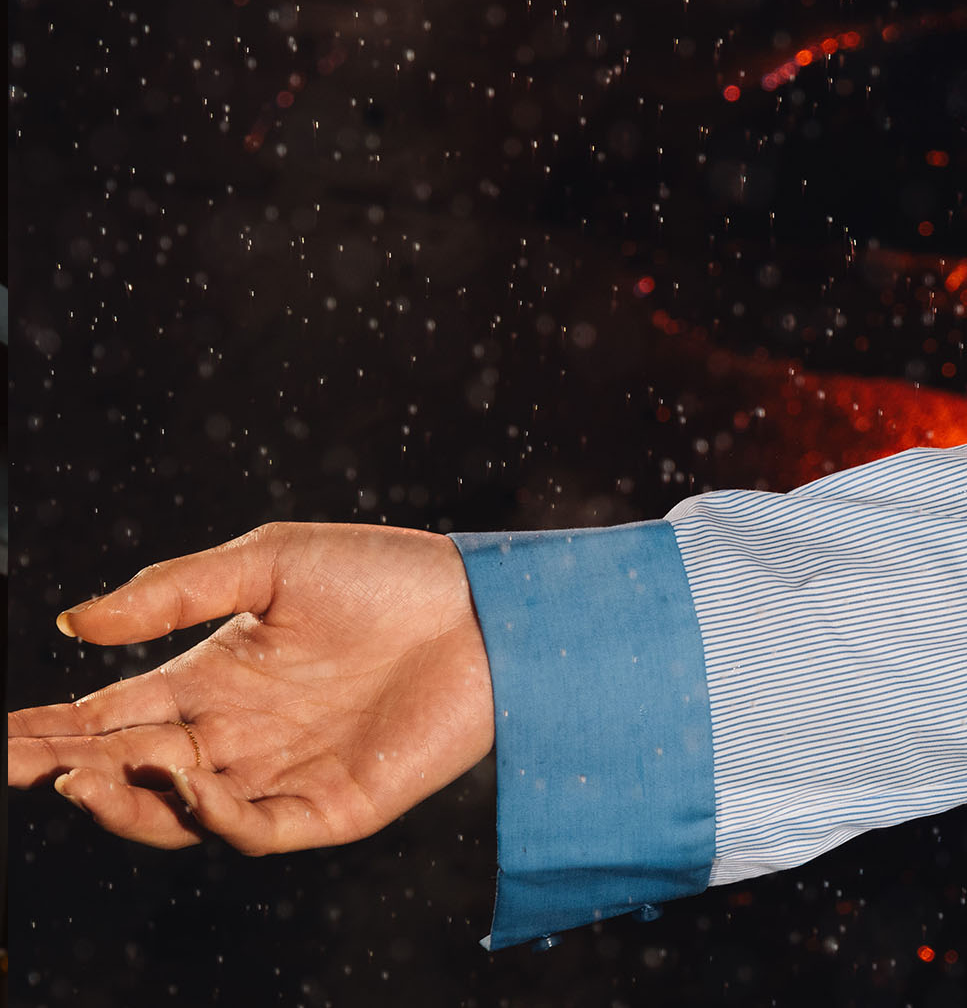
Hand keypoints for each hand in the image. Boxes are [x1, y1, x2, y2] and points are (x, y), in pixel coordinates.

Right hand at [8, 524, 492, 853]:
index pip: (112, 717)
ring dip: (128, 801)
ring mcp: (282, 776)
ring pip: (179, 816)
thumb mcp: (269, 564)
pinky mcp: (333, 808)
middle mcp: (237, 736)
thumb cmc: (387, 574)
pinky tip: (183, 780)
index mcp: (213, 681)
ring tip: (89, 771)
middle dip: (70, 769)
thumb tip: (73, 624)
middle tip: (23, 762)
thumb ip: (172, 594)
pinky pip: (255, 830)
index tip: (1, 738)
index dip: (51, 731)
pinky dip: (212, 814)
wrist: (490, 605)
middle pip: (130, 772)